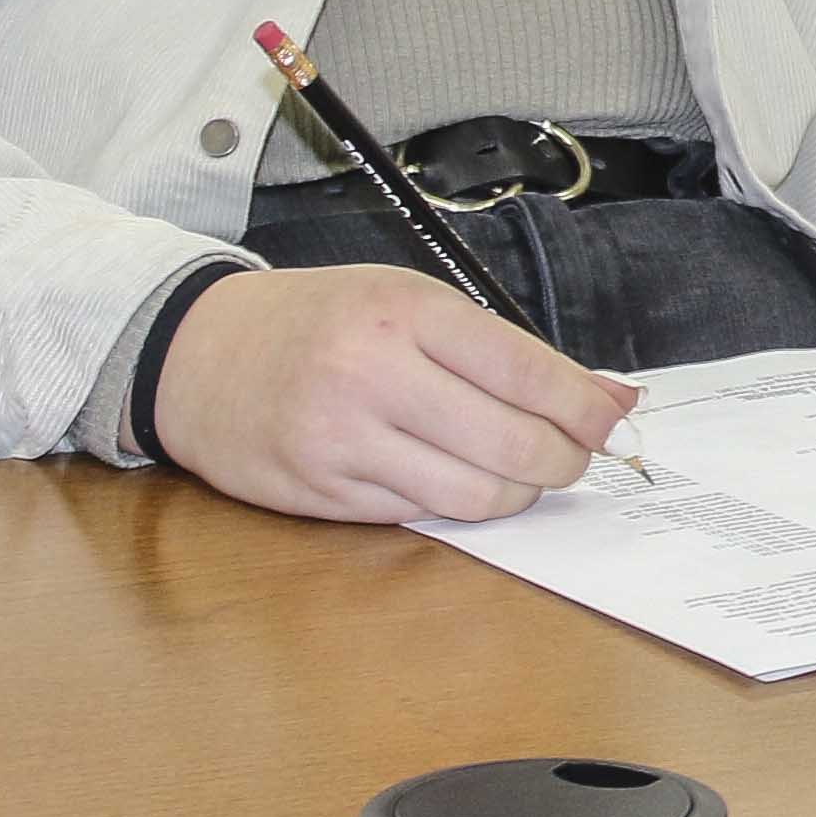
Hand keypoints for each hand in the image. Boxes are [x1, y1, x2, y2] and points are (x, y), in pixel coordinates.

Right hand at [149, 265, 634, 523]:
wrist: (198, 353)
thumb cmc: (319, 320)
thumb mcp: (407, 302)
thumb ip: (503, 350)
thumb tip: (609, 396)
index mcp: (403, 311)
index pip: (525, 370)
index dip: (586, 407)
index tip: (617, 421)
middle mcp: (373, 373)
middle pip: (512, 443)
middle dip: (563, 459)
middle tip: (574, 456)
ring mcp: (343, 440)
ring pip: (474, 495)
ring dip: (516, 492)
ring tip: (520, 472)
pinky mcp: (322, 494)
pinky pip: (421, 514)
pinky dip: (455, 503)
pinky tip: (454, 477)